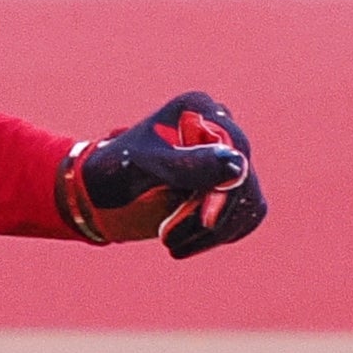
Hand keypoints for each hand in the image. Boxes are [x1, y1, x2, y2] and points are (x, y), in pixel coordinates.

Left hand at [66, 91, 264, 256]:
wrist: (103, 190)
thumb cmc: (116, 169)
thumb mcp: (146, 165)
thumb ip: (187, 165)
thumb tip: (237, 164)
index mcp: (199, 109)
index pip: (235, 148)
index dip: (226, 188)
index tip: (206, 221)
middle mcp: (220, 127)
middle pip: (244, 178)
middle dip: (213, 217)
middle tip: (170, 240)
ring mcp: (228, 157)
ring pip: (249, 200)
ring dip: (216, 232)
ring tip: (173, 244)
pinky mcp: (232, 184)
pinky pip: (248, 213)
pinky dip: (223, 234)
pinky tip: (191, 241)